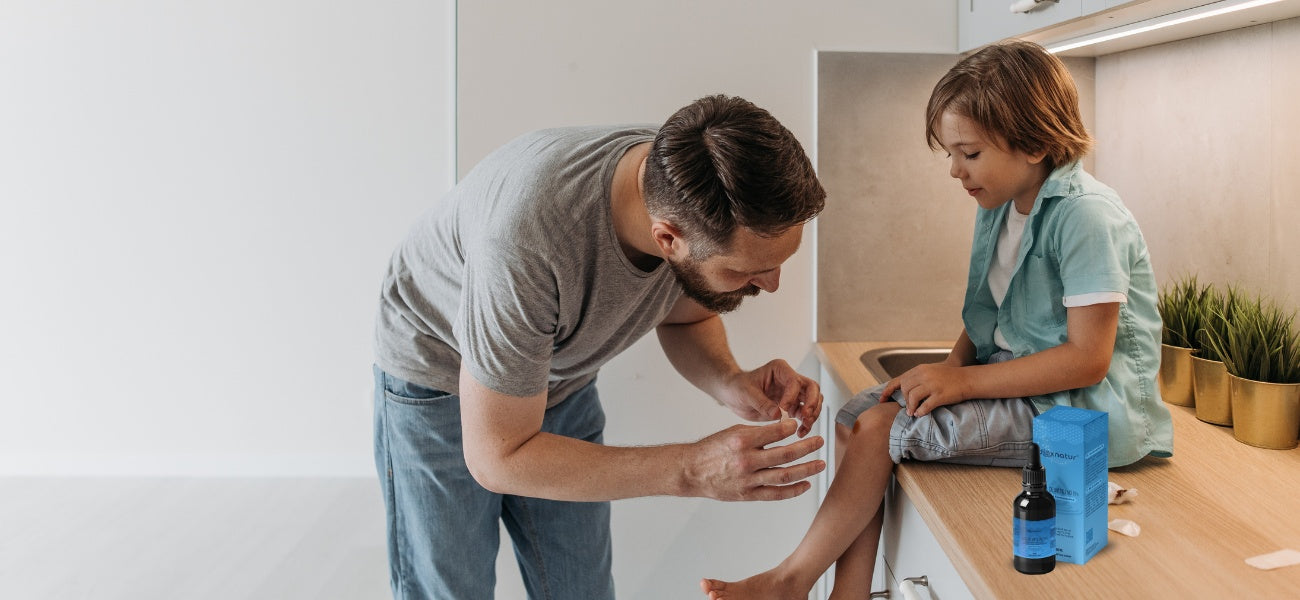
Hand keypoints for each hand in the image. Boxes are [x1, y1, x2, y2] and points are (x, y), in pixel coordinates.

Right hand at [685, 419, 824, 500]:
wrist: (692, 471)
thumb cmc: (712, 450)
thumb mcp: (732, 433)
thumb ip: (757, 433)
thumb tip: (783, 428)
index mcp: (742, 441)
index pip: (775, 432)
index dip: (791, 428)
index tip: (799, 425)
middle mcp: (746, 461)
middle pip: (785, 454)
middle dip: (807, 448)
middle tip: (820, 442)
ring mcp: (748, 480)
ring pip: (785, 476)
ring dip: (806, 470)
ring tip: (820, 464)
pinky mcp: (748, 495)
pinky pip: (775, 494)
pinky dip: (793, 490)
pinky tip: (805, 484)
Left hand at [716, 359, 822, 436]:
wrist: (732, 394)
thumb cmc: (737, 386)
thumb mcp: (746, 393)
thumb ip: (762, 403)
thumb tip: (779, 414)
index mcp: (779, 369)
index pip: (794, 381)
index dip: (791, 396)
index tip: (783, 409)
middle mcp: (789, 380)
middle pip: (812, 388)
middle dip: (812, 403)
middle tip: (805, 417)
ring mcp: (792, 393)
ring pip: (813, 401)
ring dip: (812, 415)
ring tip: (804, 427)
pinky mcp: (791, 406)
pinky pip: (805, 414)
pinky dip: (806, 423)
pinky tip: (800, 432)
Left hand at [878, 363, 969, 417]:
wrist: (967, 378)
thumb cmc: (949, 376)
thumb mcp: (930, 371)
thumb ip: (917, 378)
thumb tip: (903, 389)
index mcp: (920, 369)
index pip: (898, 380)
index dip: (888, 391)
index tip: (881, 400)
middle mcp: (924, 375)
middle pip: (904, 389)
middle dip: (904, 400)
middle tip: (908, 407)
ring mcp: (932, 385)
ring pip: (912, 397)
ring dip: (910, 407)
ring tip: (912, 413)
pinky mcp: (940, 395)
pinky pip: (925, 406)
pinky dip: (920, 411)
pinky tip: (920, 414)